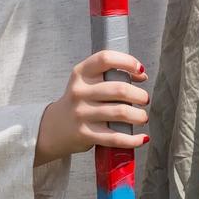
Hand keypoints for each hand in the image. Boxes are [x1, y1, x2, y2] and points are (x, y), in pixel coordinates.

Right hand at [35, 50, 149, 164]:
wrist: (54, 128)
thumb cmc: (80, 101)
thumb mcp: (87, 82)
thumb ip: (111, 75)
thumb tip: (141, 76)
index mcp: (81, 73)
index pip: (106, 58)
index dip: (127, 61)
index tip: (140, 70)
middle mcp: (80, 92)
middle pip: (120, 89)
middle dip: (140, 95)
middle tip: (144, 100)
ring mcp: (81, 113)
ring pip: (121, 112)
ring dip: (140, 116)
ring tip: (142, 117)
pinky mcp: (85, 134)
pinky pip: (115, 137)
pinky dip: (133, 139)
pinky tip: (142, 138)